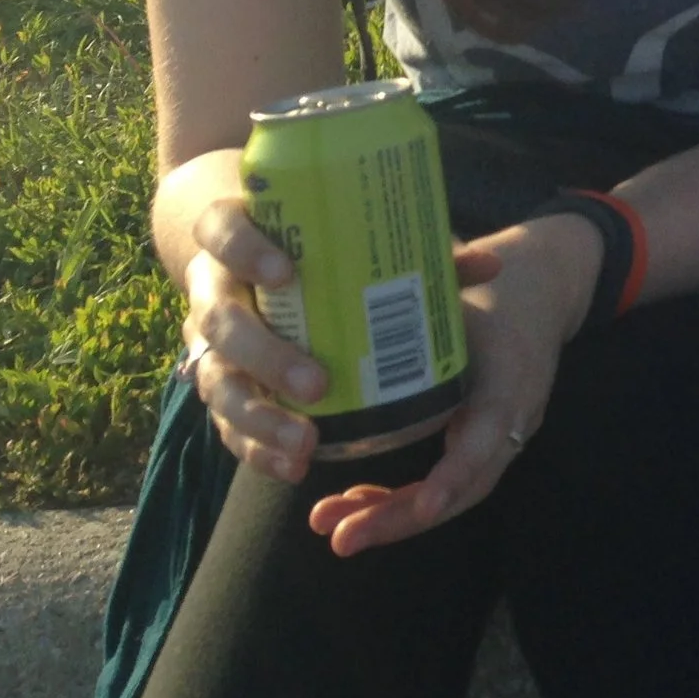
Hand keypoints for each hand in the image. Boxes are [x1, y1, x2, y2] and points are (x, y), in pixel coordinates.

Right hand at [185, 198, 502, 484]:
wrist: (252, 255)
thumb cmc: (316, 244)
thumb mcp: (346, 237)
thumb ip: (414, 251)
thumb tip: (491, 266)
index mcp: (235, 236)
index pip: (224, 232)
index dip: (247, 251)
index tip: (287, 273)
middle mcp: (211, 288)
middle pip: (220, 321)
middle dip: (266, 355)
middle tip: (318, 383)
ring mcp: (207, 341)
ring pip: (216, 381)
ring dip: (259, 417)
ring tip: (305, 441)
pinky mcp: (216, 381)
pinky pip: (223, 420)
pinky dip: (255, 446)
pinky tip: (292, 465)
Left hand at [306, 212, 602, 556]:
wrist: (546, 291)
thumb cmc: (500, 285)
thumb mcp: (470, 281)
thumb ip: (427, 283)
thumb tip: (359, 271)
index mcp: (513, 375)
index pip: (490, 435)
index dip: (457, 472)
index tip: (423, 504)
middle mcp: (514, 417)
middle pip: (465, 486)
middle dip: (401, 517)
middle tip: (340, 537)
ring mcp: (504, 435)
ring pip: (453, 494)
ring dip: (392, 517)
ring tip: (333, 529)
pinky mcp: (483, 441)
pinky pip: (448, 484)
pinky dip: (401, 500)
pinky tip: (354, 502)